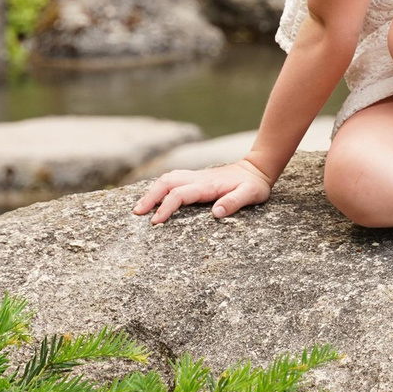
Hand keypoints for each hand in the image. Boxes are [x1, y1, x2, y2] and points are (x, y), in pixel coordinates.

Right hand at [132, 159, 271, 223]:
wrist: (256, 169)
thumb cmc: (253, 186)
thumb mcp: (251, 195)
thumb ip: (235, 202)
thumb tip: (216, 213)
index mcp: (208, 185)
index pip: (180, 194)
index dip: (166, 207)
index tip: (156, 222)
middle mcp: (198, 178)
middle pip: (167, 182)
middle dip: (150, 197)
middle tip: (137, 213)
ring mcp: (196, 177)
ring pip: (167, 179)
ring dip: (152, 191)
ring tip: (139, 208)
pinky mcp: (195, 179)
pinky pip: (173, 180)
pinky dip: (159, 187)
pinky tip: (153, 197)